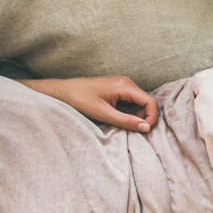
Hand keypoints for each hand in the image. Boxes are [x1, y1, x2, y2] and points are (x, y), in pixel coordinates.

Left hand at [20, 75, 157, 132]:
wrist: (62, 91)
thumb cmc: (79, 99)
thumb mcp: (103, 114)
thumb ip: (126, 121)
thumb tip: (146, 128)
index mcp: (124, 85)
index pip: (150, 102)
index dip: (151, 118)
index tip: (144, 130)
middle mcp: (126, 82)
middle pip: (146, 102)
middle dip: (143, 117)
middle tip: (130, 127)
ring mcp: (122, 84)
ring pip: (139, 102)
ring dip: (135, 115)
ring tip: (119, 120)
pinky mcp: (117, 88)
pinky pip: (131, 101)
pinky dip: (128, 111)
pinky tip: (116, 114)